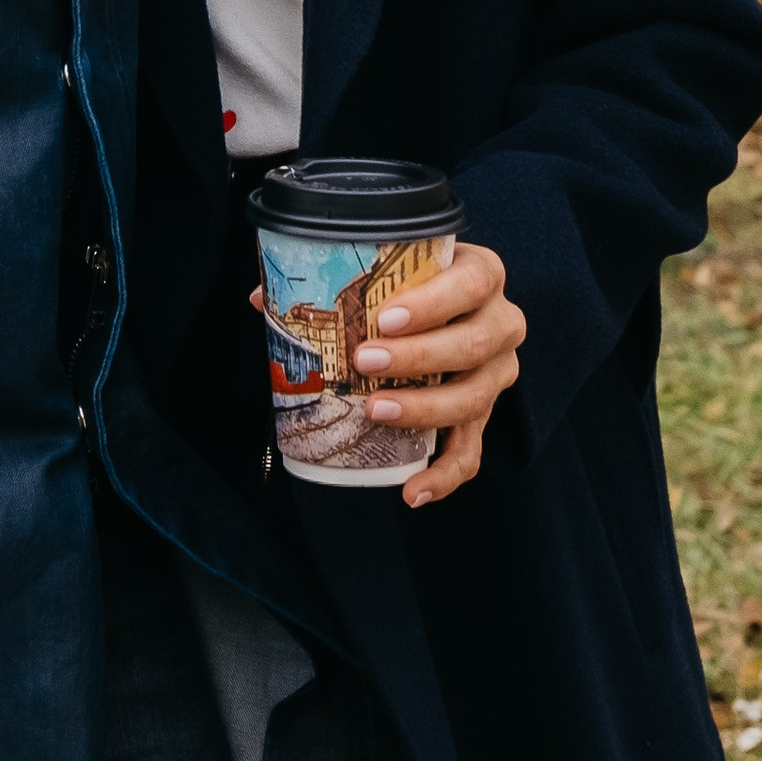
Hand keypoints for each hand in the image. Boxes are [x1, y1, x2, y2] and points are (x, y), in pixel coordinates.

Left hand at [352, 240, 525, 509]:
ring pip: (473, 398)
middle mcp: (501, 323)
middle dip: (418, 357)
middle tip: (364, 361)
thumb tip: (260, 300)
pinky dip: (445, 475)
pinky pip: (472, 450)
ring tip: (376, 410)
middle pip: (473, 344)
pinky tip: (413, 491)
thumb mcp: (385, 269)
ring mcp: (496, 372)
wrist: (448, 304)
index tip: (385, 318)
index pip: (472, 283)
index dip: (433, 303)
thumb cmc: (411, 283)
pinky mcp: (484, 413)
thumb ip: (330, 275)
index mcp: (482, 275)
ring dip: (424, 408)